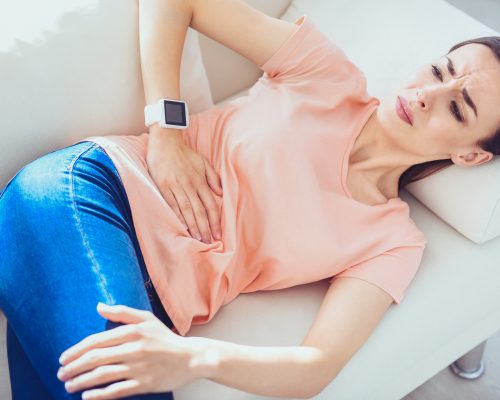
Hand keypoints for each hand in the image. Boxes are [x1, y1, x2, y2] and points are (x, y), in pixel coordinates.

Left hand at [57, 303, 201, 398]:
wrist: (190, 357)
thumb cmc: (165, 338)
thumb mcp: (146, 319)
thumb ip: (122, 312)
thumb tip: (99, 306)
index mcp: (132, 332)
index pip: (96, 341)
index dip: (76, 350)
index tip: (63, 358)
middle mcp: (133, 349)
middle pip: (95, 359)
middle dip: (73, 367)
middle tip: (61, 374)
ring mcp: (138, 367)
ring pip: (102, 375)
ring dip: (81, 382)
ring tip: (69, 386)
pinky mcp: (144, 384)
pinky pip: (116, 391)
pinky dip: (99, 395)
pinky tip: (87, 396)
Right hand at [146, 129, 222, 243]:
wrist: (165, 142)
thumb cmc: (184, 153)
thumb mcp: (203, 162)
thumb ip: (213, 178)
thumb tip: (220, 193)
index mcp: (200, 181)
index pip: (211, 205)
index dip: (215, 220)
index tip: (218, 233)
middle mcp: (190, 185)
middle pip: (200, 211)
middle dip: (205, 228)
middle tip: (209, 242)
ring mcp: (176, 186)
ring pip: (187, 210)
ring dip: (193, 225)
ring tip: (198, 238)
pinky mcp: (164, 186)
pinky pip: (172, 204)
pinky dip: (178, 216)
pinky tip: (183, 226)